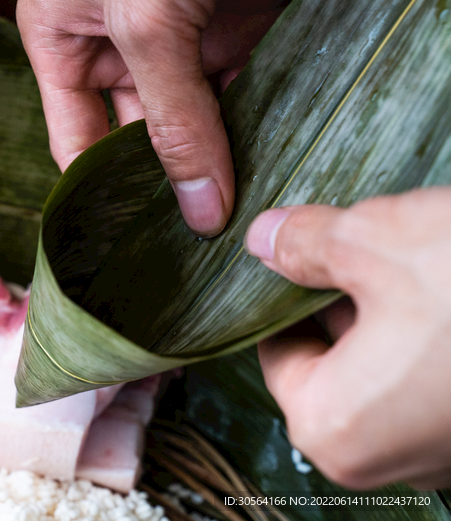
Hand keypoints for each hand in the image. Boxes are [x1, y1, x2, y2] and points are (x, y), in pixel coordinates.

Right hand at [17, 0, 320, 234]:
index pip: (75, 141)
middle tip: (196, 248)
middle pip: (140, 140)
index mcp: (62, 40)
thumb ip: (174, 119)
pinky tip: (268, 169)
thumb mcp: (148, 23)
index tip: (134, 253)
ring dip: (215, 164)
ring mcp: (179, 41)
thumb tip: (196, 207)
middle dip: (166, 186)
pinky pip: (242, 98)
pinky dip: (254, 131)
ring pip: (195, 124)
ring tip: (236, 221)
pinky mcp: (236, 29)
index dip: (102, 196)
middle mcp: (117, 48)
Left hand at [246, 187, 450, 488]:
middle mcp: (382, 458)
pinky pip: (435, 380)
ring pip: (389, 367)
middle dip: (346, 298)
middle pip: (334, 359)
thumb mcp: (372, 240)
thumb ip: (303, 244)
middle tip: (368, 246)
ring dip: (396, 313)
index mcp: (331, 426)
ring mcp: (441, 452)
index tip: (308, 250)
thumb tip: (264, 239)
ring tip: (423, 265)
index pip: (277, 349)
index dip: (288, 291)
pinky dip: (436, 337)